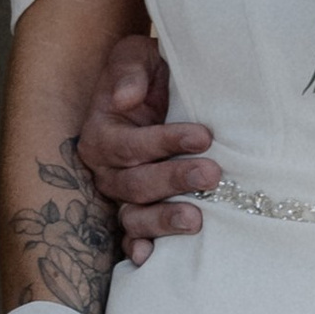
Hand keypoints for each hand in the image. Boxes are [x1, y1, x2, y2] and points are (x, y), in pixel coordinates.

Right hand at [76, 33, 219, 262]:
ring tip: (197, 220)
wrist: (160, 89)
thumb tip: (126, 97)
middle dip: (173, 180)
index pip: (130, 145)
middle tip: (212, 174)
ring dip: (163, 220)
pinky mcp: (138, 213)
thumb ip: (130, 70)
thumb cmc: (150, 72)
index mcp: (102, 133)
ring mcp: (122, 196)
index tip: (204, 136)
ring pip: (134, 215)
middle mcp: (107, 170)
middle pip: (135, 184)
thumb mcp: (138, 55)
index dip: (165, 142)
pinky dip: (139, 249)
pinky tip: (153, 258)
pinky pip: (132, 237)